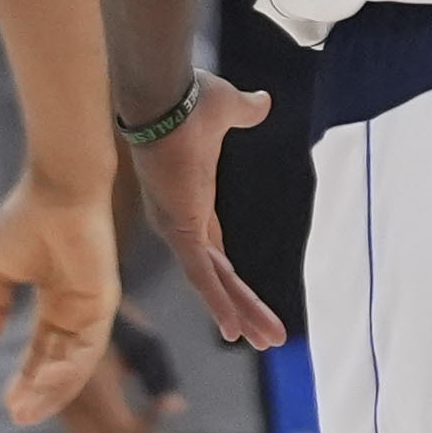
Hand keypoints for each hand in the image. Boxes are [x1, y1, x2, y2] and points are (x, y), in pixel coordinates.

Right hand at [0, 166, 121, 428]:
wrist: (56, 187)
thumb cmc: (30, 216)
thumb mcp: (0, 268)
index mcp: (55, 302)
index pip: (41, 351)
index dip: (26, 377)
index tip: (7, 402)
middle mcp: (76, 310)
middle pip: (58, 364)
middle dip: (38, 392)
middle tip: (16, 416)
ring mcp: (92, 308)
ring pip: (75, 364)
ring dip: (51, 391)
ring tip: (24, 413)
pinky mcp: (103, 302)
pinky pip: (88, 349)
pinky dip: (66, 372)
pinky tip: (43, 388)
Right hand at [52, 321, 185, 432]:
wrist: (72, 298)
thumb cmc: (116, 316)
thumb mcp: (145, 340)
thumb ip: (161, 376)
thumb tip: (177, 409)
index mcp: (94, 384)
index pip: (124, 430)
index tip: (170, 432)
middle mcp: (72, 400)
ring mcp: (61, 404)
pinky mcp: (59, 404)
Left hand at [133, 76, 287, 348]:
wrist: (163, 92)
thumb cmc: (187, 98)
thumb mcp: (227, 109)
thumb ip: (245, 111)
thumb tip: (261, 101)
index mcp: (190, 202)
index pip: (214, 252)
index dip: (231, 279)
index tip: (246, 301)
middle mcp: (180, 224)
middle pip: (217, 277)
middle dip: (244, 307)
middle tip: (267, 336)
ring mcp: (178, 229)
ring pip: (213, 283)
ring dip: (241, 313)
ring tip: (267, 340)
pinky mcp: (180, 229)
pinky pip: (202, 275)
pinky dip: (219, 303)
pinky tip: (234, 330)